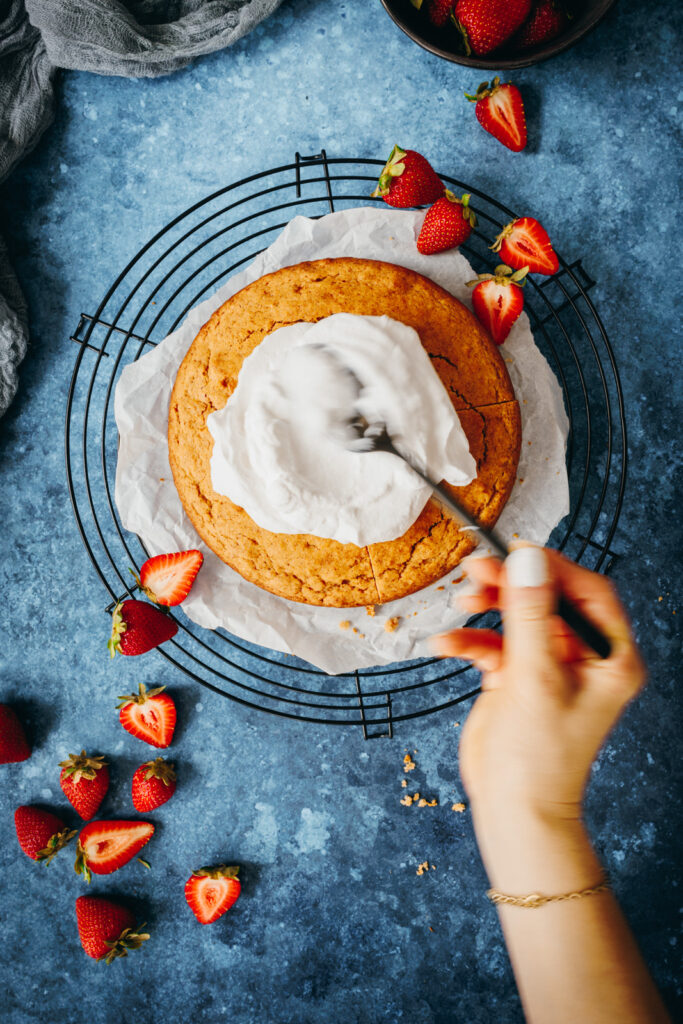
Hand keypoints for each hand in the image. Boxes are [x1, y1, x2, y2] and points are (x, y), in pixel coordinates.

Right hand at [433, 545, 645, 823]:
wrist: (514, 809)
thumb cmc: (541, 759)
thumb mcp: (536, 678)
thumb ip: (531, 615)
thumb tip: (529, 562)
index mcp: (609, 657)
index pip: (588, 592)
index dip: (554, 568)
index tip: (518, 553)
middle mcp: (582, 657)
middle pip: (547, 598)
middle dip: (511, 584)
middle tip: (478, 568)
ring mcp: (547, 666)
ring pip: (517, 616)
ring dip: (487, 608)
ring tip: (462, 602)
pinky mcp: (516, 678)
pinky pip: (492, 644)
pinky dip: (469, 641)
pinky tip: (447, 644)